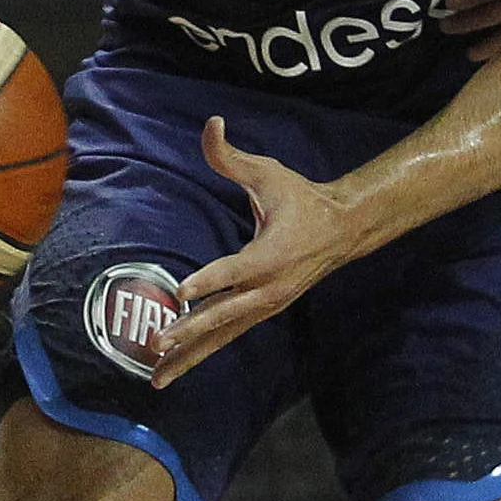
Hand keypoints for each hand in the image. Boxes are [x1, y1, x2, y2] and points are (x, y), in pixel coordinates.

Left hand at [151, 118, 360, 384]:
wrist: (343, 231)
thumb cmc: (300, 199)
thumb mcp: (268, 172)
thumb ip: (231, 156)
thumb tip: (211, 123)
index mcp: (271, 254)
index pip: (234, 270)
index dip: (208, 280)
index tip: (180, 293)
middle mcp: (268, 287)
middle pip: (224, 314)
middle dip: (189, 331)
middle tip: (157, 343)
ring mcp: (266, 305)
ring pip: (223, 335)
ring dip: (190, 356)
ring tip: (157, 377)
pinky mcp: (262, 312)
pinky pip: (228, 336)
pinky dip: (202, 353)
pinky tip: (176, 366)